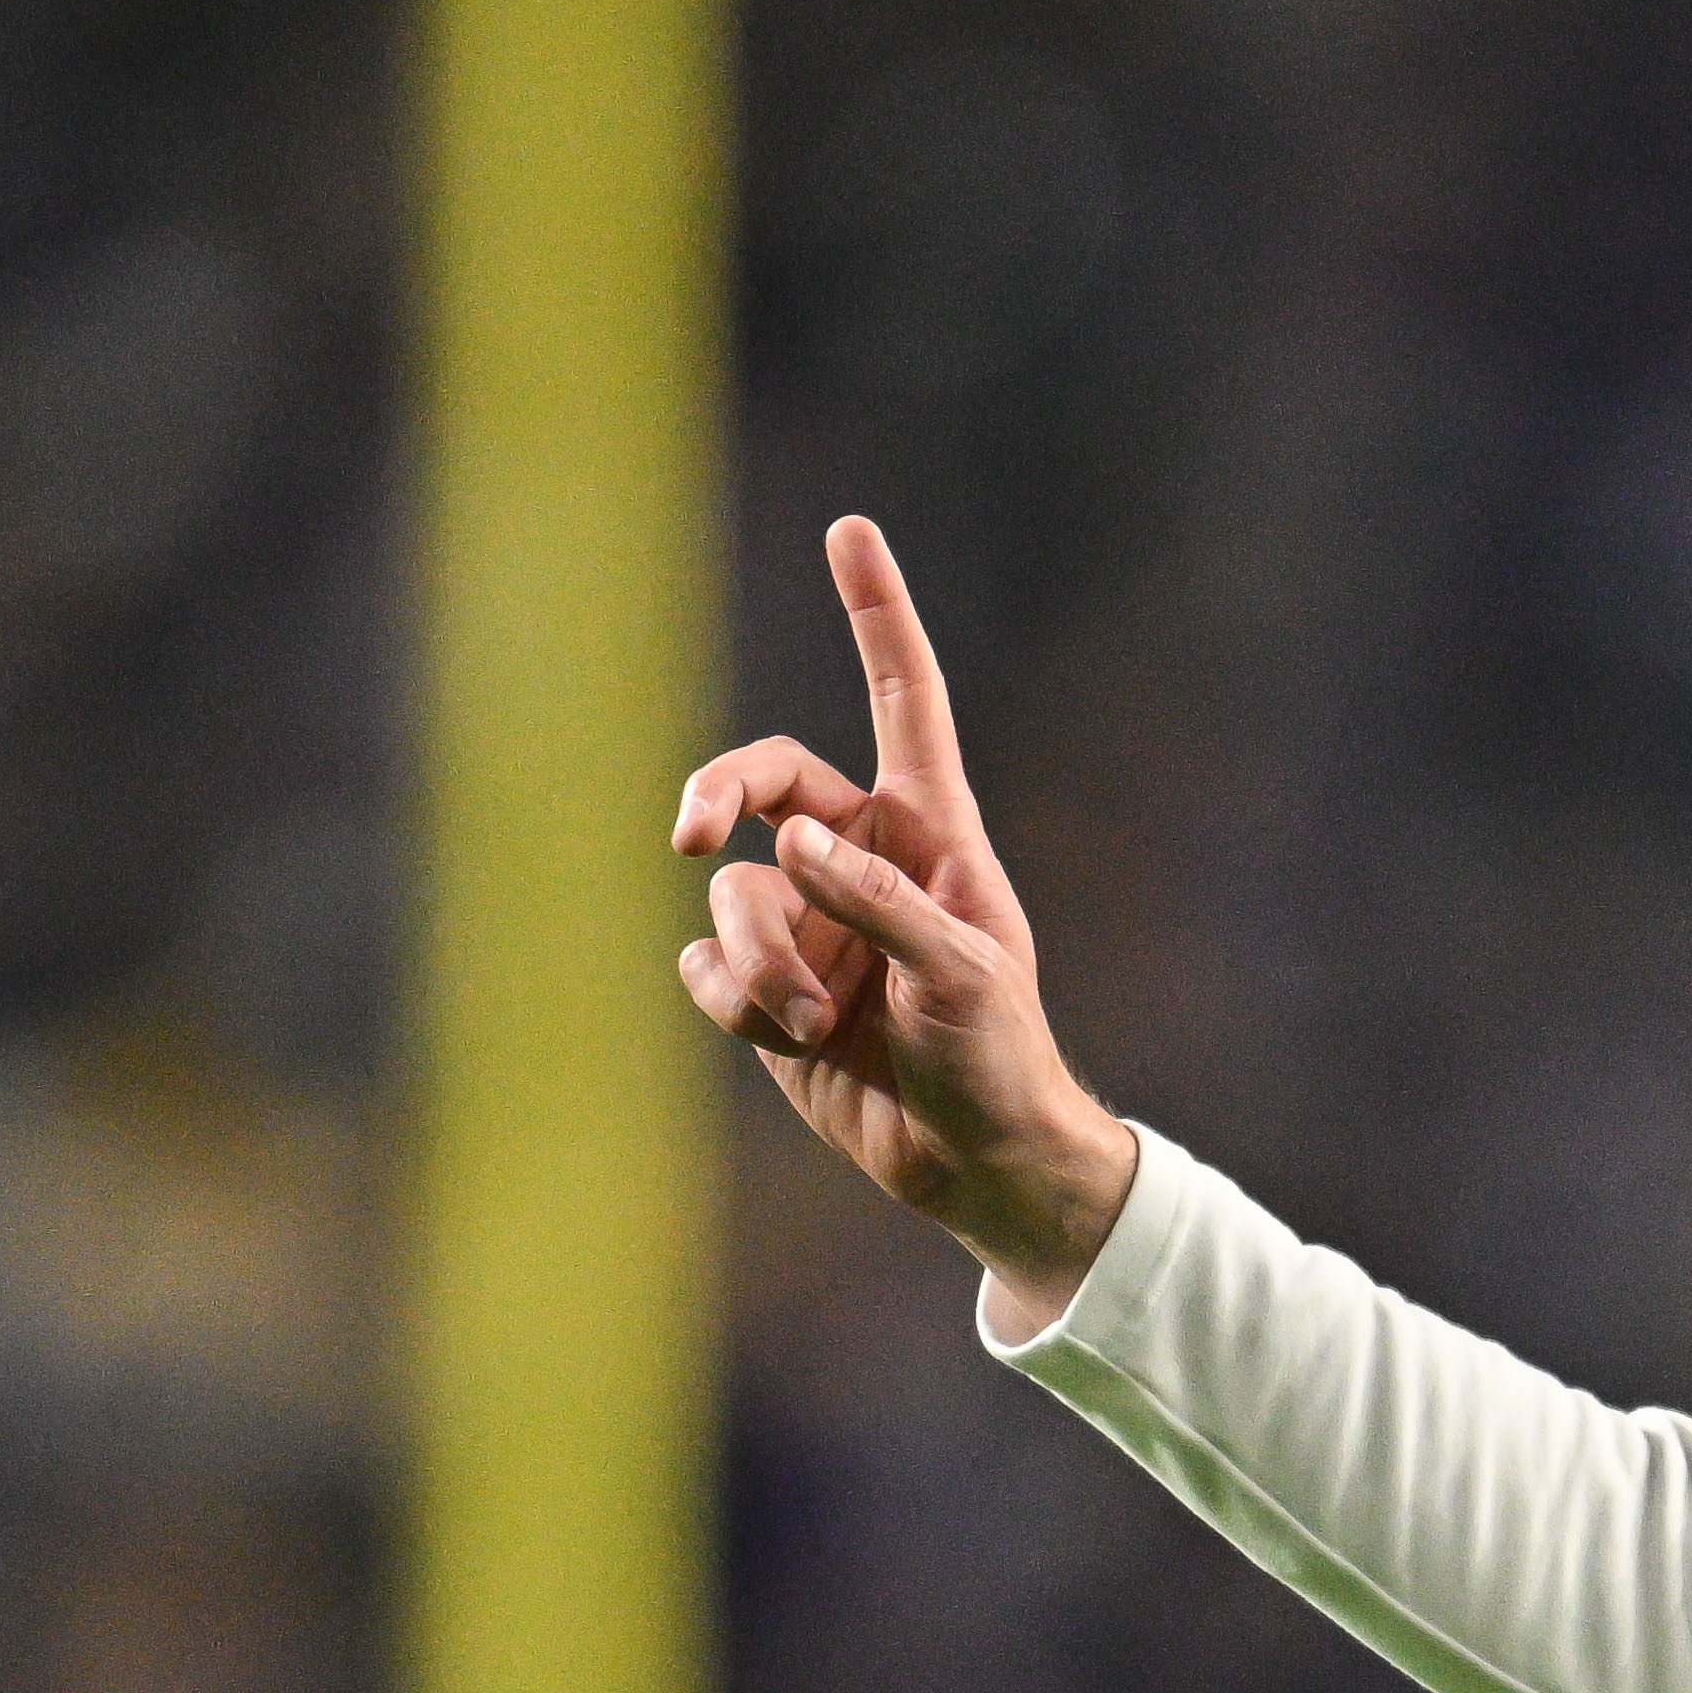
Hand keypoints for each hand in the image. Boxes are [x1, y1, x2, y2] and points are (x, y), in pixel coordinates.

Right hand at [672, 515, 1138, 1315]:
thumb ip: (879, 905)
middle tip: (693, 835)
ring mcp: (807, 920)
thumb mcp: (962, 975)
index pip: (902, 700)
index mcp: (930, 830)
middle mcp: (859, 858)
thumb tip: (788, 847)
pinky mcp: (766, 986)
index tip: (853, 530)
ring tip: (819, 1024)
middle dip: (718, 795)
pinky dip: (737, 1003)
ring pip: (732, 898)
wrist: (975, 1162)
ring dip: (761, 963)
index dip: (876, 615)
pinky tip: (788, 1040)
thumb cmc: (998, 1057)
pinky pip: (707, 965)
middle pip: (762, 780)